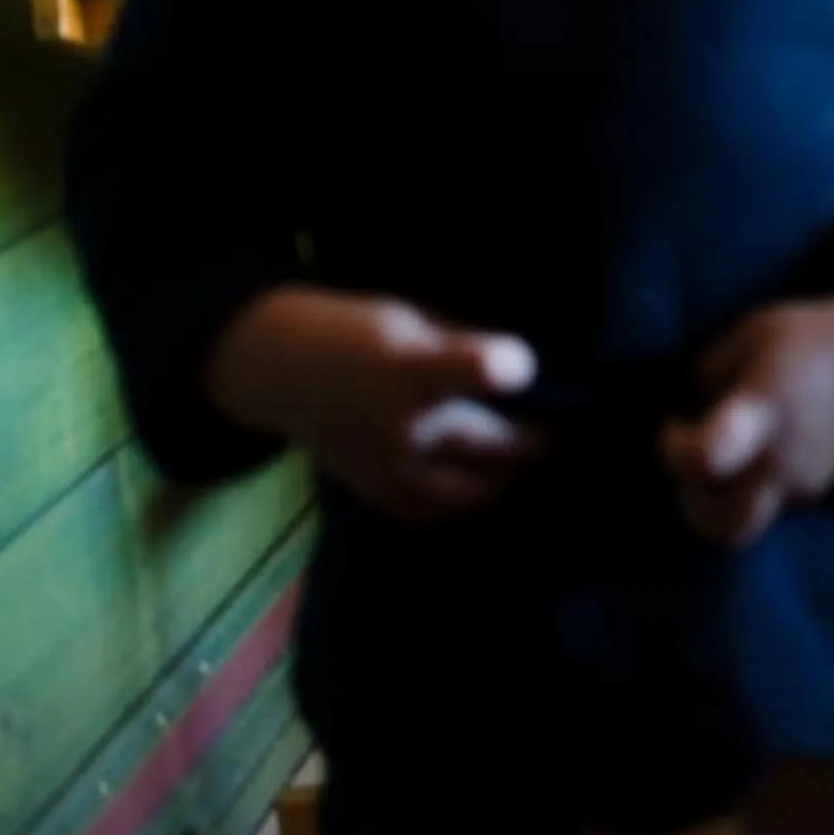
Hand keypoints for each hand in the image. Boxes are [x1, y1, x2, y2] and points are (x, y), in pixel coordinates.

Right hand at [203, 287, 538, 520]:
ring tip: (519, 458)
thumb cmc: (361, 335)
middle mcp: (401, 425)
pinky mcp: (377, 492)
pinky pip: (436, 511)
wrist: (285, 372)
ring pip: (472, 488)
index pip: (467, 370)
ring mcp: (389, 467)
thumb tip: (523, 378)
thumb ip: (465, 353)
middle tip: (548, 427)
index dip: (499, 368)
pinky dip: (464, 499)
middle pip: (490, 444)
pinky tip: (478, 480)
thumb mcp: (415, 323)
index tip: (522, 366)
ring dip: (503, 474)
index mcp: (412, 368)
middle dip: (529, 439)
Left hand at [660, 294, 833, 547]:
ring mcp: (801, 483)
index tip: (674, 423)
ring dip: (716, 493)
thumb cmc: (810, 338)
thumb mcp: (750, 334)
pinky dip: (746, 484)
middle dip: (691, 501)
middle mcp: (783, 460)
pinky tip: (756, 444)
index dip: (676, 452)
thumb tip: (696, 404)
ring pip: (740, 518)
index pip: (712, 454)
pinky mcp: (814, 491)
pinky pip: (764, 501)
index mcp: (764, 412)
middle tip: (688, 456)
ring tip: (720, 444)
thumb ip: (711, 374)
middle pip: (721, 525)